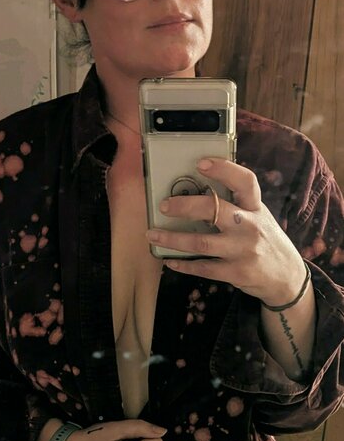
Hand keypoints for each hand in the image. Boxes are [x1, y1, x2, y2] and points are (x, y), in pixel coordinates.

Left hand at [146, 157, 306, 307]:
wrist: (287, 277)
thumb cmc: (266, 242)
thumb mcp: (259, 218)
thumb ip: (237, 207)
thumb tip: (196, 196)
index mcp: (255, 208)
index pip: (244, 181)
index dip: (223, 169)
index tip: (200, 163)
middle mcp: (250, 227)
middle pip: (214, 210)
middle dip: (185, 206)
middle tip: (164, 205)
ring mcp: (243, 251)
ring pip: (201, 243)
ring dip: (173, 239)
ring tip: (153, 235)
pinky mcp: (236, 273)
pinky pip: (204, 268)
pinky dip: (183, 265)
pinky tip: (169, 260)